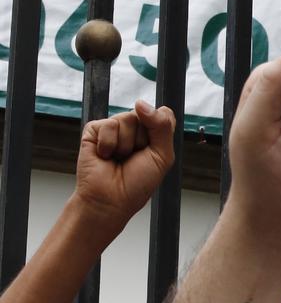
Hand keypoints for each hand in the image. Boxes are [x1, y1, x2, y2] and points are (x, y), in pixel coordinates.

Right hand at [73, 100, 174, 226]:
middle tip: (134, 158)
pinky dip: (108, 144)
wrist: (110, 200)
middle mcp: (135, 128)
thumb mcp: (162, 155)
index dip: (160, 129)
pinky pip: (108, 125)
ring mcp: (114, 128)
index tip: (153, 149)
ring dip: (125, 144)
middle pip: (145, 114)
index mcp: (154, 134)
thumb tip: (140, 103)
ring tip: (119, 158)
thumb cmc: (138, 183)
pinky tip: (105, 156)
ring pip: (127, 118)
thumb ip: (161, 126)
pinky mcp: (94, 130)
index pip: (163, 114)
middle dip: (142, 140)